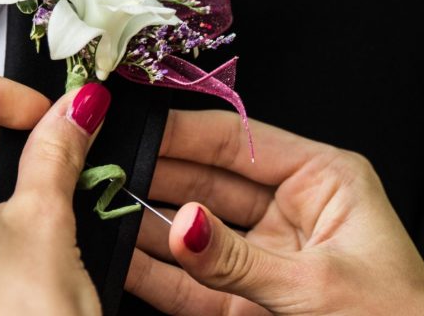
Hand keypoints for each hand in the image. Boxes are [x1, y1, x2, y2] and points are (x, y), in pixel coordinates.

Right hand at [126, 110, 423, 315]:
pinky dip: (158, 273)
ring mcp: (267, 257)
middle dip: (155, 178)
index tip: (133, 126)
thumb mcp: (318, 284)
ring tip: (99, 211)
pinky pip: (195, 282)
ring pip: (194, 232)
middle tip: (102, 170)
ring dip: (147, 226)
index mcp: (324, 180)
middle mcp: (291, 211)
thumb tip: (181, 225)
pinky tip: (121, 258)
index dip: (183, 132)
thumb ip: (238, 259)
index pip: (239, 141)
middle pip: (208, 182)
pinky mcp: (249, 302)